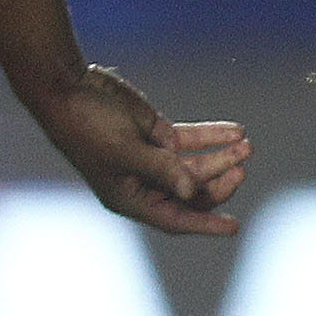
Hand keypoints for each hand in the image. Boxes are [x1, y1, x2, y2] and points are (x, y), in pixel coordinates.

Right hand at [27, 65, 247, 236]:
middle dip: (218, 183)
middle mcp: (143, 183)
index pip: (175, 218)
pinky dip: (213, 136)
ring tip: (245, 145)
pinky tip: (236, 130)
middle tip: (240, 168)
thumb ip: (161, 169)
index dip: (205, 224)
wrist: (69, 88)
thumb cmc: (87, 126)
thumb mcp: (125, 150)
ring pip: (194, 166)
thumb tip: (191, 191)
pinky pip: (192, 140)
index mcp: (130, 198)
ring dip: (221, 157)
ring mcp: (151, 158)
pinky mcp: (156, 134)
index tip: (233, 227)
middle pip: (191, 193)